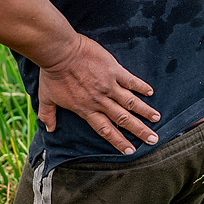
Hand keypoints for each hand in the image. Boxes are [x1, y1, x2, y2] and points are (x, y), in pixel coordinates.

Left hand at [37, 34, 160, 154]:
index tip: (130, 151)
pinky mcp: (113, 70)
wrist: (59, 52)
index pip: (105, 129)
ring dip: (145, 111)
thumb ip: (48, 114)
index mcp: (86, 109)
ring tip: (157, 119)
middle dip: (139, 131)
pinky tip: (150, 92)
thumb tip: (49, 128)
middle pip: (123, 119)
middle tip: (153, 139)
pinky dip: (141, 87)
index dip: (118, 141)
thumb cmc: (52, 74)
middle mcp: (100, 100)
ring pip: (131, 102)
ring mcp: (108, 85)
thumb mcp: (46, 98)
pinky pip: (130, 81)